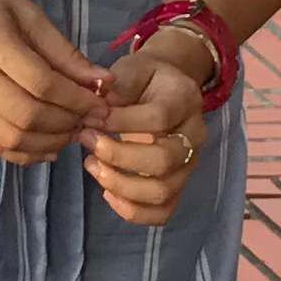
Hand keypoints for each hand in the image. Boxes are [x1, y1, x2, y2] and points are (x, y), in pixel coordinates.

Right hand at [0, 0, 105, 161]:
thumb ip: (63, 51)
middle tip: (90, 120)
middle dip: (66, 123)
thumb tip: (103, 82)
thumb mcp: (28, 11)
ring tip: (71, 133)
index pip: (41, 82)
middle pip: (25, 114)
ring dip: (46, 142)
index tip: (102, 104)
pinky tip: (46, 146)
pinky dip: (21, 153)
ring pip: (8, 136)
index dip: (77, 99)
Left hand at [79, 45, 209, 229]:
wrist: (166, 89)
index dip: (120, 122)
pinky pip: (162, 212)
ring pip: (162, 191)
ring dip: (119, 184)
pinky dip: (131, 210)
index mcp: (185, 100)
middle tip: (86, 139)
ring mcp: (188, 165)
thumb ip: (119, 84)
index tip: (91, 117)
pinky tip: (106, 193)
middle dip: (117, 156)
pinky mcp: (177, 186)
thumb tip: (101, 107)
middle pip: (163, 161)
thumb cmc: (144, 79)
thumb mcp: (132, 68)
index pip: (159, 118)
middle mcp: (194, 136)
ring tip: (91, 164)